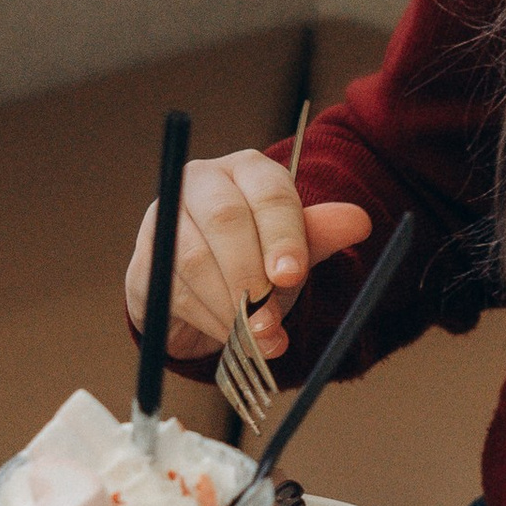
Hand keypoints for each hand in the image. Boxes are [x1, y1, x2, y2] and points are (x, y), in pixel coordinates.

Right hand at [124, 150, 370, 362]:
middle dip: (251, 275)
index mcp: (247, 170)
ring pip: (195, 259)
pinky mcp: (146, 257)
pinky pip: (173, 289)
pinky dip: (205, 317)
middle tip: (269, 317)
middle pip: (225, 220)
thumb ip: (320, 236)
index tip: (292, 276)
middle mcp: (202, 182)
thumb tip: (359, 222)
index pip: (268, 193)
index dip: (282, 236)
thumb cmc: (257, 257)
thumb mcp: (294, 248)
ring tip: (254, 334)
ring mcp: (166, 216)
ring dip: (229, 305)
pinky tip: (227, 332)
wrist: (208, 289)